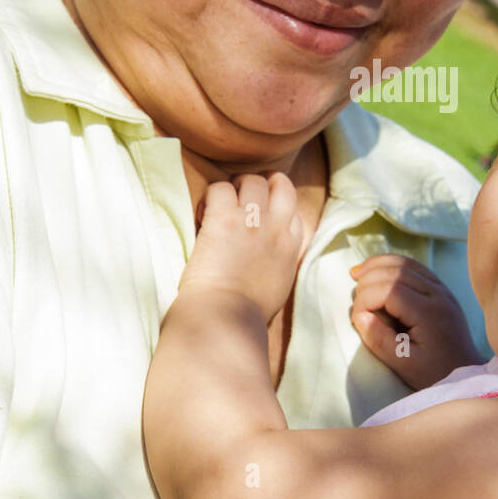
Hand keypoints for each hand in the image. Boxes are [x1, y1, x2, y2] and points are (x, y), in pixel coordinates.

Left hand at [178, 172, 302, 322]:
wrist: (225, 318)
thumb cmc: (245, 313)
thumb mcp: (278, 285)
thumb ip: (278, 262)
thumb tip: (265, 257)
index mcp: (290, 246)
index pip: (294, 210)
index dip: (277, 206)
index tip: (262, 215)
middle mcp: (276, 227)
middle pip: (279, 184)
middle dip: (261, 184)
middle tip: (241, 196)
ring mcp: (251, 219)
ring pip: (251, 180)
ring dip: (234, 186)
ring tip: (220, 202)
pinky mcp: (223, 218)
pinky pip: (219, 188)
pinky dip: (209, 197)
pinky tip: (203, 214)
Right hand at [349, 254, 484, 389]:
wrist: (465, 372)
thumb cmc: (434, 373)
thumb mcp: (404, 364)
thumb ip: (379, 340)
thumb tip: (359, 316)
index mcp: (430, 314)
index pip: (390, 290)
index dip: (366, 298)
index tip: (356, 317)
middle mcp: (438, 295)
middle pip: (396, 271)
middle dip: (369, 280)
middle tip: (354, 296)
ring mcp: (442, 289)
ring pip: (405, 264)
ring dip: (378, 265)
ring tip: (357, 274)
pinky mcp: (441, 288)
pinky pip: (414, 267)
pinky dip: (392, 264)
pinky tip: (377, 271)